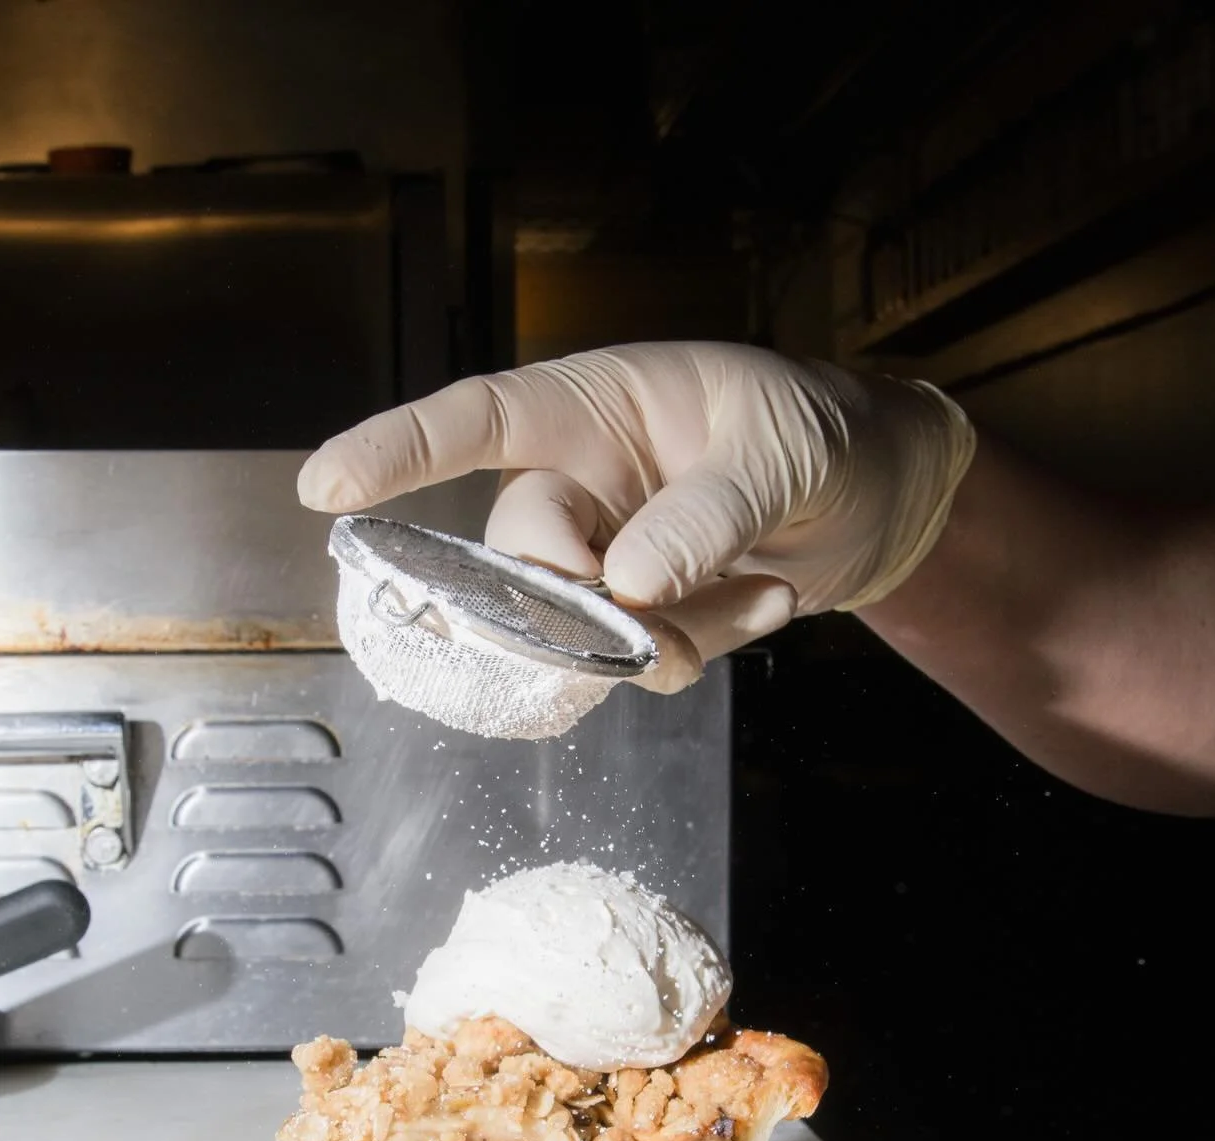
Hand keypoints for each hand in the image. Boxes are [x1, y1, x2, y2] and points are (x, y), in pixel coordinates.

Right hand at [298, 342, 974, 678]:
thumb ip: (705, 515)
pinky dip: (707, 647)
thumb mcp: (782, 455)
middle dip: (572, 600)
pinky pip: (642, 660)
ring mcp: (611, 556)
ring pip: (577, 626)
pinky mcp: (648, 617)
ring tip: (753, 596)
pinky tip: (768, 599)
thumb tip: (626, 587)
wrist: (888, 499)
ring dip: (660, 638)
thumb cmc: (827, 434)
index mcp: (598, 407)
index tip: (326, 489)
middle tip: (644, 619)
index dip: (397, 452)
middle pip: (518, 556)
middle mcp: (586, 482)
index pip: (479, 421)